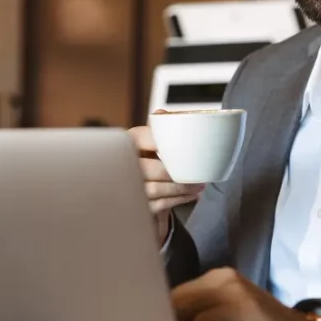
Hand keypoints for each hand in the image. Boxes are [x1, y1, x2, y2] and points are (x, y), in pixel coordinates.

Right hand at [127, 125, 204, 243]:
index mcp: (127, 144)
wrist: (140, 198)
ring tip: (198, 185)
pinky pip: (159, 204)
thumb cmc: (150, 166)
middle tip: (196, 173)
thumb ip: (158, 131)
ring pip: (155, 189)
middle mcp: (122, 166)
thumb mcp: (152, 147)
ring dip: (181, 188)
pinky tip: (190, 195)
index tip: (178, 145)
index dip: (157, 140)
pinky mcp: (136, 207)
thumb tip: (162, 113)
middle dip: (176, 173)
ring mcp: (127, 189)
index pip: (139, 137)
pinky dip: (178, 199)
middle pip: (149, 168)